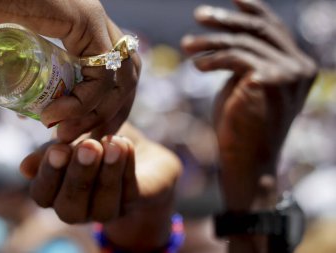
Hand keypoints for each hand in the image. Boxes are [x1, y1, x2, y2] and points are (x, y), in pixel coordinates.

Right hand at [0, 0, 139, 141]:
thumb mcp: (12, 54)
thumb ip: (26, 77)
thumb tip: (27, 110)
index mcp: (90, 30)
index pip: (120, 74)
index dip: (111, 108)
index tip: (88, 134)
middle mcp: (99, 24)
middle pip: (127, 78)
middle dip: (109, 116)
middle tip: (80, 139)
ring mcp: (95, 19)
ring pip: (121, 79)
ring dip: (95, 115)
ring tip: (62, 133)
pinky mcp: (86, 19)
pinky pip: (100, 74)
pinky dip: (82, 103)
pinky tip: (55, 115)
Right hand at [20, 123, 181, 250]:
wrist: (129, 147)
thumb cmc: (92, 141)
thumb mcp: (69, 141)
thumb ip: (50, 153)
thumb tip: (25, 168)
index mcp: (55, 194)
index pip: (43, 194)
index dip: (49, 174)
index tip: (59, 148)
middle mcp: (78, 209)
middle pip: (70, 206)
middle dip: (79, 175)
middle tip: (88, 146)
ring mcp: (106, 210)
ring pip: (103, 202)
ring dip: (107, 171)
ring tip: (112, 143)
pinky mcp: (133, 203)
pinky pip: (129, 190)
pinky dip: (127, 166)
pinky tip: (125, 144)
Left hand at [181, 0, 316, 210]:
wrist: (246, 160)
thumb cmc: (241, 126)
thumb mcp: (246, 86)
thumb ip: (247, 62)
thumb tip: (228, 39)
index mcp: (297, 65)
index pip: (273, 29)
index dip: (252, 10)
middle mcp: (300, 66)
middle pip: (257, 30)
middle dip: (225, 20)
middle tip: (199, 16)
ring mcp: (289, 73)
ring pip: (242, 43)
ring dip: (210, 41)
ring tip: (186, 45)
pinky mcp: (270, 80)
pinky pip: (235, 58)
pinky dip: (213, 58)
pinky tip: (196, 64)